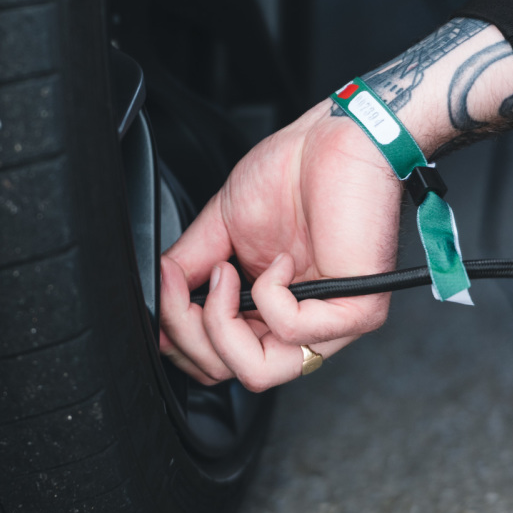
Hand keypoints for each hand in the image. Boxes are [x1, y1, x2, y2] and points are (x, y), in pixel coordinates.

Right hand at [158, 99, 401, 391]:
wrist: (336, 138)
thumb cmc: (291, 174)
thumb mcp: (218, 229)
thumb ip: (187, 272)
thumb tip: (156, 308)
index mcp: (268, 313)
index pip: (217, 363)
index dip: (179, 338)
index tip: (167, 290)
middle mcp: (298, 327)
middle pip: (228, 373)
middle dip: (189, 332)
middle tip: (185, 284)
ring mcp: (330, 325)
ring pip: (259, 371)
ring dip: (221, 323)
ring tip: (225, 275)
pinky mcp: (356, 312)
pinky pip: (292, 332)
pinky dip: (269, 293)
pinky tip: (280, 261)